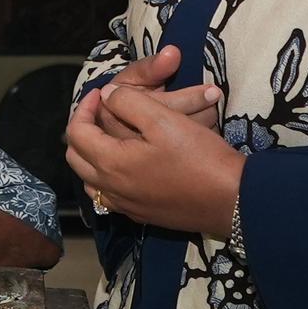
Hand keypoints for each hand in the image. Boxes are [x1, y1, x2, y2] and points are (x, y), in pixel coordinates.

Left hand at [70, 45, 241, 234]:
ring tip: (110, 137)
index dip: (83, 108)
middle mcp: (110, 189)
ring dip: (92, 156)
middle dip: (83, 130)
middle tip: (100, 113)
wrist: (231, 200)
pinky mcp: (141, 215)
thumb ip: (128, 102)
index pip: (76, 133)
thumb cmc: (199, 157)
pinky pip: (109, 195)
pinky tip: (127, 164)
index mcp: (110, 163)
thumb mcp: (164, 119)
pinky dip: (107, 176)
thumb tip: (106, 96)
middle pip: (76, 158)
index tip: (99, 94)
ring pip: (90, 180)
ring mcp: (125, 205)